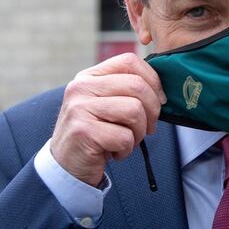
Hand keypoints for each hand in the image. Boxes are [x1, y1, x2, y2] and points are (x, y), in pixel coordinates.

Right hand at [50, 54, 166, 186]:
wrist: (66, 166)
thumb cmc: (96, 135)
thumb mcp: (107, 105)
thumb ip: (127, 91)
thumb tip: (161, 90)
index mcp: (89, 76)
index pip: (129, 61)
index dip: (153, 80)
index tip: (159, 101)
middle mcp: (81, 87)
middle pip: (137, 85)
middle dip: (152, 111)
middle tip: (148, 128)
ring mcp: (79, 108)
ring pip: (134, 110)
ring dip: (139, 132)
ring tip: (126, 141)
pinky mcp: (83, 131)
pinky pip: (124, 137)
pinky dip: (127, 149)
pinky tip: (114, 152)